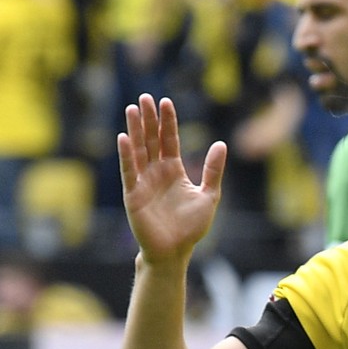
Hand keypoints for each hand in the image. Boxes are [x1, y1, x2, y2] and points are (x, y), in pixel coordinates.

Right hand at [119, 94, 225, 266]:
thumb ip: (214, 170)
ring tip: (132, 109)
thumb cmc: (191, 227)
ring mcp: (143, 181)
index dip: (168, 122)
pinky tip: (124, 137)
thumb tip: (221, 144)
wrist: (176, 250)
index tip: (166, 102)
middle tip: (145, 97)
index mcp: (174, 171)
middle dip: (149, 119)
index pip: (169, 140)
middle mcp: (156, 172)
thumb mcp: (209, 195)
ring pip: (138, 150)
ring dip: (135, 130)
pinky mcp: (132, 194)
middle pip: (151, 140)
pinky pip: (129, 170)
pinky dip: (126, 155)